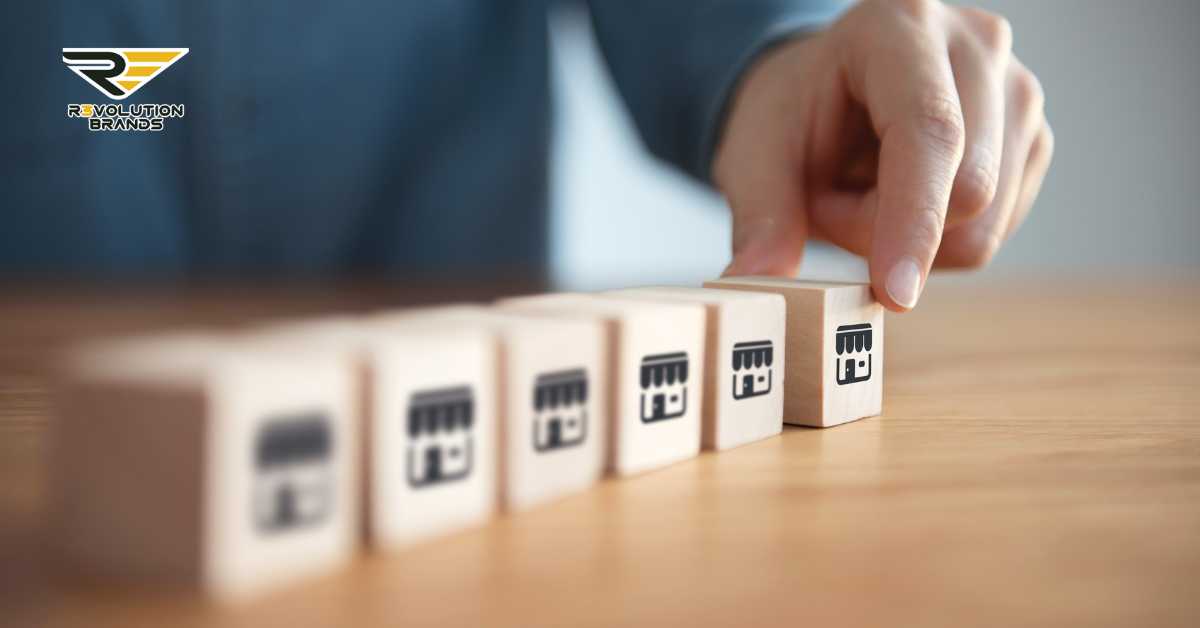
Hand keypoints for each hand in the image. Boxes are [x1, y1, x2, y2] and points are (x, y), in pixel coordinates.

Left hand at [714, 0, 1052, 310]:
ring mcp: (1017, 89)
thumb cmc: (791, 115)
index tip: (895, 294)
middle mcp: (976, 44)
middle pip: (968, 188)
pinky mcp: (1031, 139)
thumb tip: (757, 277)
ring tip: (862, 192)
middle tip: (827, 203)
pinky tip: (900, 197)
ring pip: (983, 225)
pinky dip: (934, 240)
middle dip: (885, 229)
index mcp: (899, 25)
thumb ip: (759, 215)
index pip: (930, 131)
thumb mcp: (753, 156)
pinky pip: (990, 235)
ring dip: (908, 237)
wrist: (825, 96)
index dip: (915, 218)